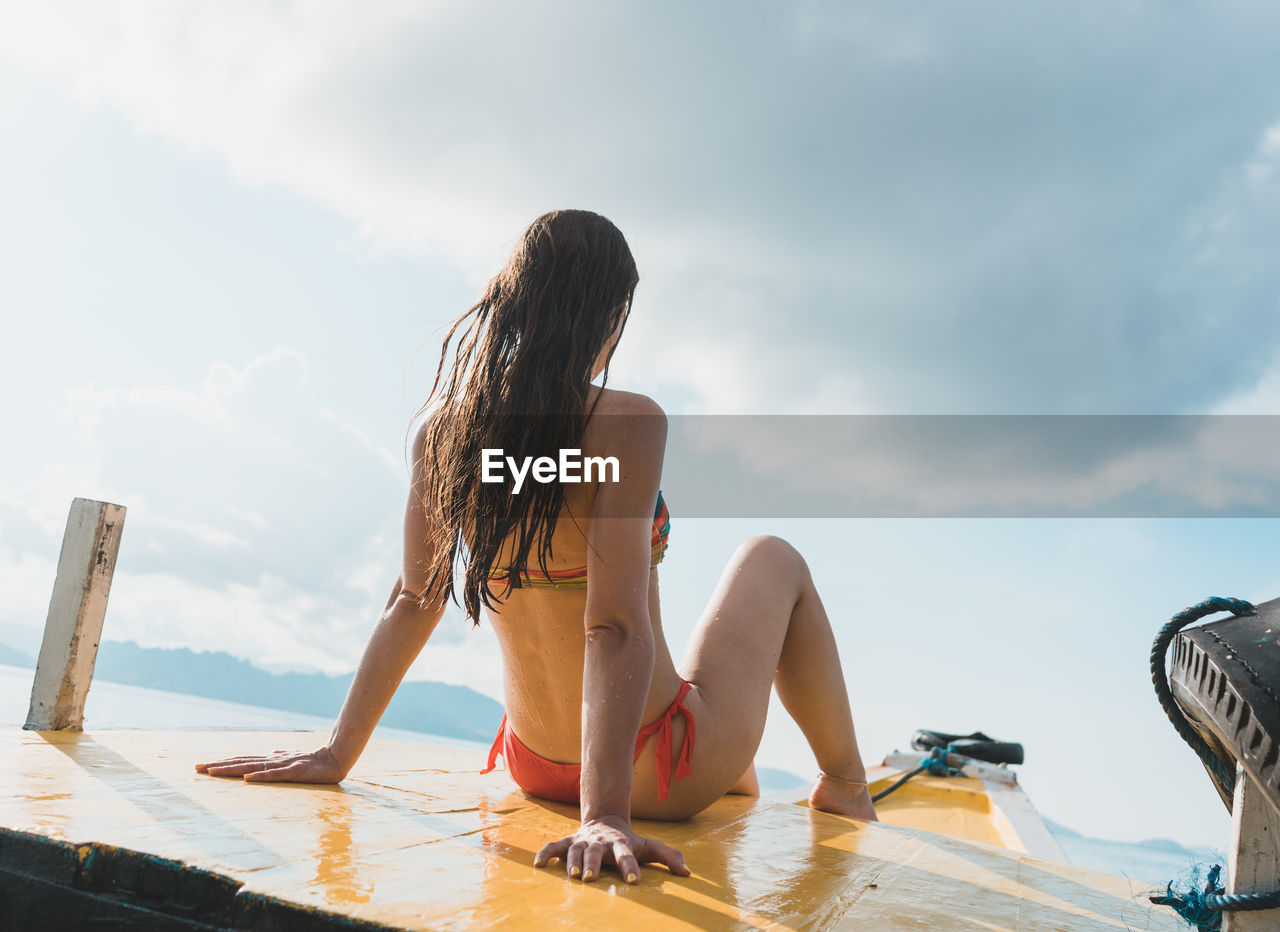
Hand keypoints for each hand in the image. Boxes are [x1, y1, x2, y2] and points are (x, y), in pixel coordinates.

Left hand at [195, 746, 345, 783]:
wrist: (336, 757)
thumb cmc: (314, 760)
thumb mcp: (291, 759)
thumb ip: (278, 757)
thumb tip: (266, 754)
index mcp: (271, 759)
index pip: (241, 760)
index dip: (221, 763)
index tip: (202, 767)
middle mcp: (272, 759)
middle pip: (240, 762)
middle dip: (217, 766)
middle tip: (196, 769)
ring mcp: (283, 765)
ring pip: (252, 767)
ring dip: (231, 770)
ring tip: (212, 773)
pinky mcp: (295, 772)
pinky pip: (275, 775)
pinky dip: (260, 776)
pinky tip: (247, 779)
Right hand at [534, 815, 689, 883]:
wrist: (605, 819)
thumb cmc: (628, 841)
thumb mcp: (649, 847)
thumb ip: (668, 856)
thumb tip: (688, 873)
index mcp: (621, 844)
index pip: (627, 855)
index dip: (630, 866)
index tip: (634, 880)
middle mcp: (601, 842)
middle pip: (596, 852)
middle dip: (593, 863)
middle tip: (592, 878)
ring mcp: (583, 841)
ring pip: (575, 850)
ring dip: (573, 862)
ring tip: (573, 876)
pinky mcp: (569, 841)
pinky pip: (554, 846)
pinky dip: (545, 853)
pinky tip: (538, 865)